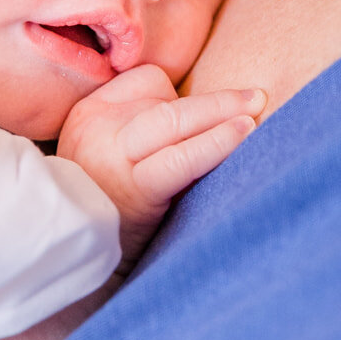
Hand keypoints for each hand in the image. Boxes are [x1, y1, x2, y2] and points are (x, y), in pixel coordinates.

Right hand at [58, 64, 265, 263]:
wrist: (84, 259)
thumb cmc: (109, 209)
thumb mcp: (106, 154)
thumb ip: (139, 128)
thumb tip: (206, 112)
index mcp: (88, 114)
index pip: (146, 81)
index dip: (183, 97)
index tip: (207, 119)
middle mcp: (95, 129)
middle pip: (166, 101)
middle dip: (217, 101)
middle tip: (256, 98)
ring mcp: (110, 156)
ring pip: (176, 119)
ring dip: (222, 114)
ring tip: (256, 114)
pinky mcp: (133, 188)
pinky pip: (182, 157)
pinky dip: (216, 143)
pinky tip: (243, 136)